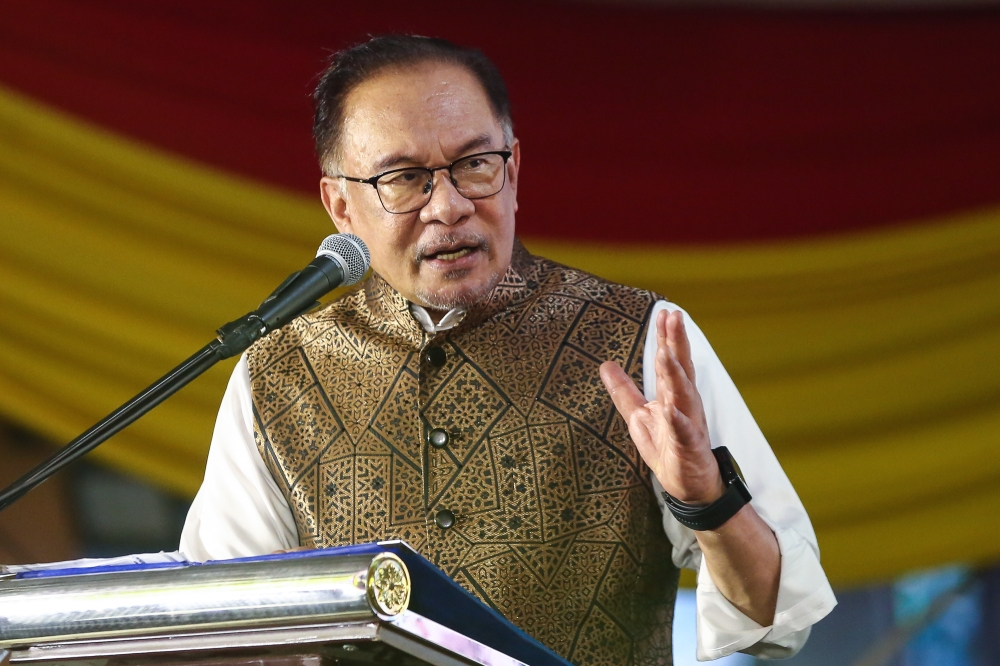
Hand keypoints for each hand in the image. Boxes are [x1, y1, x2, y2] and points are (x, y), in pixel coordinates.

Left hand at [600, 309, 723, 504]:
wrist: (688, 484)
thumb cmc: (666, 447)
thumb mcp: (638, 415)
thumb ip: (624, 390)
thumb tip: (605, 364)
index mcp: (673, 395)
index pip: (670, 360)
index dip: (666, 337)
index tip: (664, 313)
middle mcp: (684, 404)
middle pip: (680, 368)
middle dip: (676, 343)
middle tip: (673, 317)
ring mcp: (687, 423)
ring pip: (683, 395)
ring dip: (675, 374)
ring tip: (666, 355)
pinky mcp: (687, 446)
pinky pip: (682, 432)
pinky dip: (677, 421)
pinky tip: (670, 410)